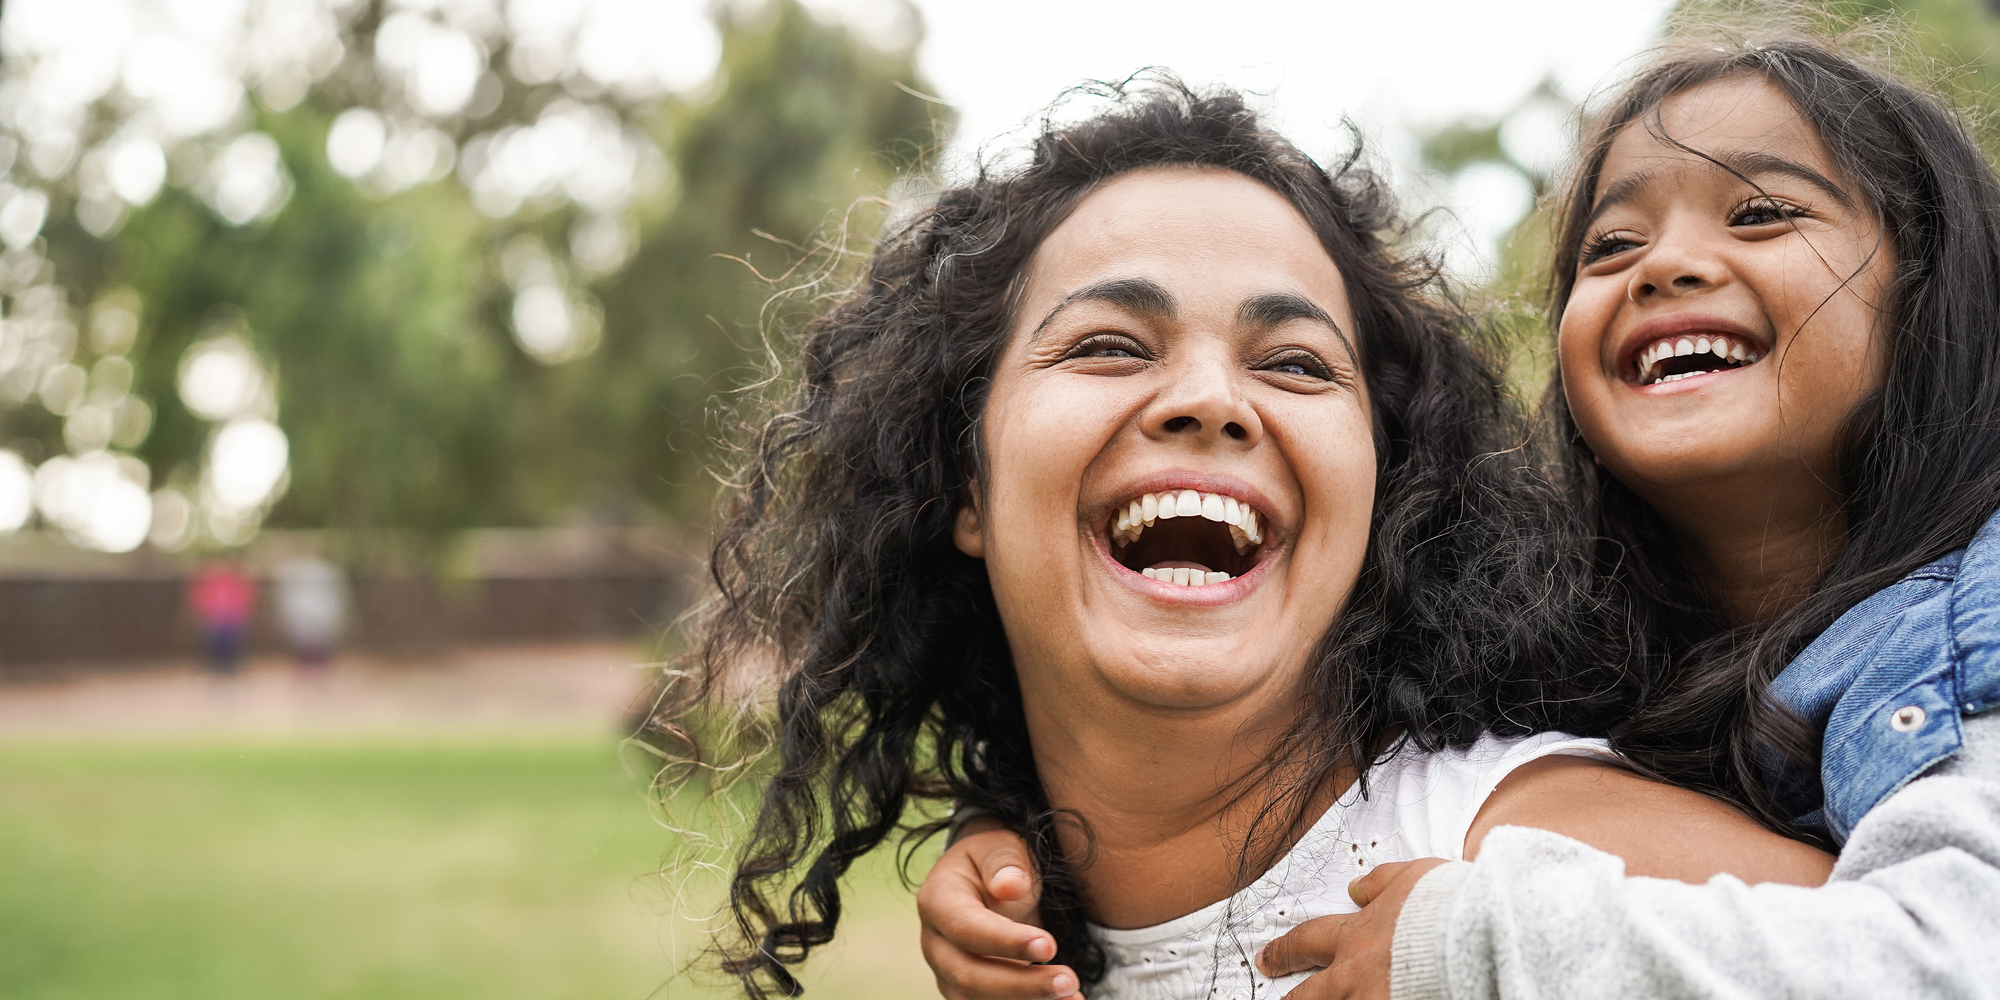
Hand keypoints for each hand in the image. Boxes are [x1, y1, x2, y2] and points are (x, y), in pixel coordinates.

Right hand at [918, 819, 1076, 998]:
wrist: (988, 881)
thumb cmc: (996, 862)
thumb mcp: (1000, 847)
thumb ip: (1004, 863)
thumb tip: (1011, 886)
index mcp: (937, 901)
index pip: (966, 928)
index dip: (1006, 942)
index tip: (1050, 946)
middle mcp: (935, 944)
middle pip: (969, 976)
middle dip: (1022, 985)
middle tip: (1069, 980)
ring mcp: (947, 972)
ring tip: (1073, 997)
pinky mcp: (966, 992)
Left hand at [1254, 858, 1448, 999]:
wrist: (1478, 936)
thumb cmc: (1448, 905)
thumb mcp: (1412, 877)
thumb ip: (1380, 882)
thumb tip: (1357, 886)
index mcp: (1355, 937)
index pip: (1306, 941)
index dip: (1284, 950)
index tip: (1267, 959)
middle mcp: (1354, 976)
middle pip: (1308, 996)